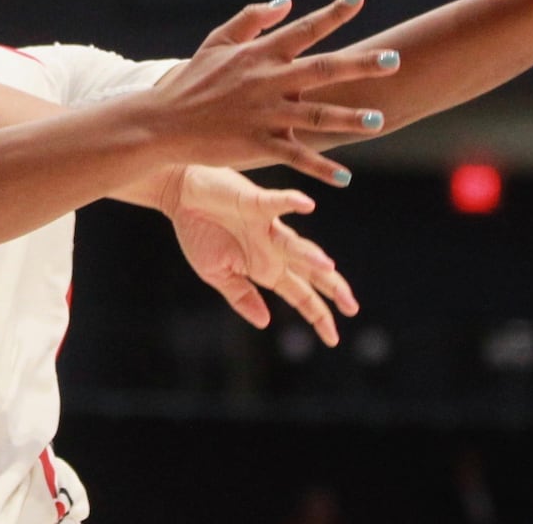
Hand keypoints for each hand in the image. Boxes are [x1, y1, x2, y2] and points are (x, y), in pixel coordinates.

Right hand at [151, 0, 399, 180]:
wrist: (163, 122)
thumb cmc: (191, 81)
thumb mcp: (216, 41)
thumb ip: (252, 19)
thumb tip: (287, 1)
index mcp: (260, 54)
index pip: (304, 29)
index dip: (333, 12)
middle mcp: (268, 81)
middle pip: (323, 70)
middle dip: (360, 64)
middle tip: (393, 59)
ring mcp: (264, 114)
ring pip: (316, 116)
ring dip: (350, 119)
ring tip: (380, 120)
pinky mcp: (257, 144)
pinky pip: (295, 157)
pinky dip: (320, 168)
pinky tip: (344, 177)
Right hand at [162, 165, 357, 343]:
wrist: (180, 194)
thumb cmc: (198, 231)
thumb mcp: (215, 274)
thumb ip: (240, 297)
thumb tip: (265, 322)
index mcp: (264, 268)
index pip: (300, 294)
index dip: (317, 315)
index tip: (333, 339)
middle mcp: (272, 248)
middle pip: (309, 270)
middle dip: (331, 287)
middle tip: (352, 307)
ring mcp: (265, 226)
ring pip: (293, 242)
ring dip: (309, 254)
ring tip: (327, 266)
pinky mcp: (253, 202)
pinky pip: (275, 202)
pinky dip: (290, 202)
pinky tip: (307, 205)